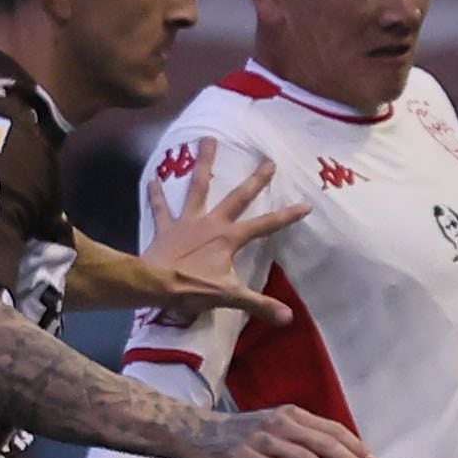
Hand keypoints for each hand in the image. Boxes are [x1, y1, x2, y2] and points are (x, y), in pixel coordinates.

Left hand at [142, 138, 310, 325]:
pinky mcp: (167, 227)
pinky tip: (153, 178)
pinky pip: (161, 208)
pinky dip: (156, 194)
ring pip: (198, 187)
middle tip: (268, 160)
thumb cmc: (192, 288)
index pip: (265, 226)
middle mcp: (211, 222)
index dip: (286, 216)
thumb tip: (288, 318)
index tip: (305, 204)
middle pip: (237, 197)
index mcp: (229, 238)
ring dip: (203, 163)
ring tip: (207, 139)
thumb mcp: (229, 297)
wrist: (152, 283)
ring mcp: (187, 221)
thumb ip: (259, 304)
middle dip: (255, 180)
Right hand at [182, 406, 377, 457]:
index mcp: (292, 415)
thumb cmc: (242, 435)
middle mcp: (280, 423)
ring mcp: (261, 439)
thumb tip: (335, 455)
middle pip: (322, 441)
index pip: (331, 429)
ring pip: (301, 455)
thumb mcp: (276, 428)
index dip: (354, 444)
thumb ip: (302, 438)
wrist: (197, 433)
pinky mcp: (243, 455)